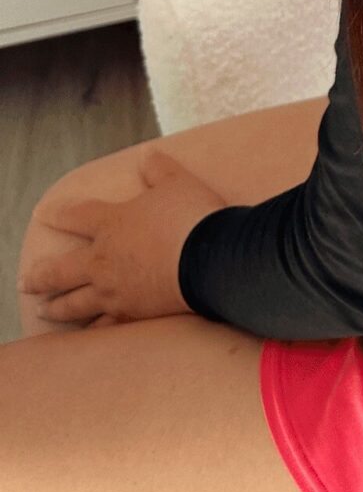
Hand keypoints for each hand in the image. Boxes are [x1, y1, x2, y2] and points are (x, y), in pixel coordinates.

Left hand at [22, 151, 227, 326]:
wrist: (210, 258)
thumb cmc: (192, 216)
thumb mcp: (178, 182)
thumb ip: (159, 170)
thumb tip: (148, 155)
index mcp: (112, 224)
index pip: (77, 216)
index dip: (59, 214)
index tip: (44, 214)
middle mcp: (103, 260)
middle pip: (60, 270)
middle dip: (39, 276)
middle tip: (24, 282)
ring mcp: (113, 291)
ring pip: (73, 303)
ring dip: (55, 308)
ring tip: (43, 311)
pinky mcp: (129, 314)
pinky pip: (102, 327)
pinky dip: (91, 331)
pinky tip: (84, 336)